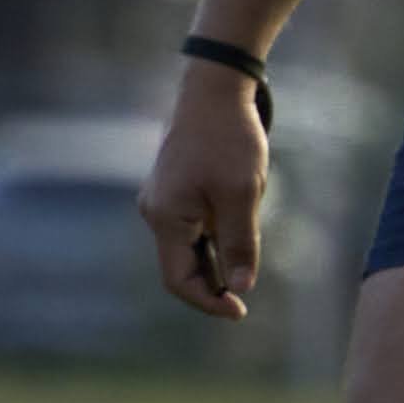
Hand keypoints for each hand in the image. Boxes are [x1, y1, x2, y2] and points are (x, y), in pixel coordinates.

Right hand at [140, 65, 269, 315]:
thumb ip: (239, 244)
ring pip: (186, 248)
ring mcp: (161, 201)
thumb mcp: (241, 195)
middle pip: (179, 266)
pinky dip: (212, 242)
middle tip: (247, 294)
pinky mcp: (173, 190)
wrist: (214, 91)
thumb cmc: (228, 141)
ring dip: (214, 262)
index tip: (241, 311)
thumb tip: (239, 289)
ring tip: (246, 262)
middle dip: (212, 285)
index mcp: (166, 218)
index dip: (207, 302)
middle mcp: (155, 212)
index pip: (178, 280)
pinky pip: (190, 229)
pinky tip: (236, 236)